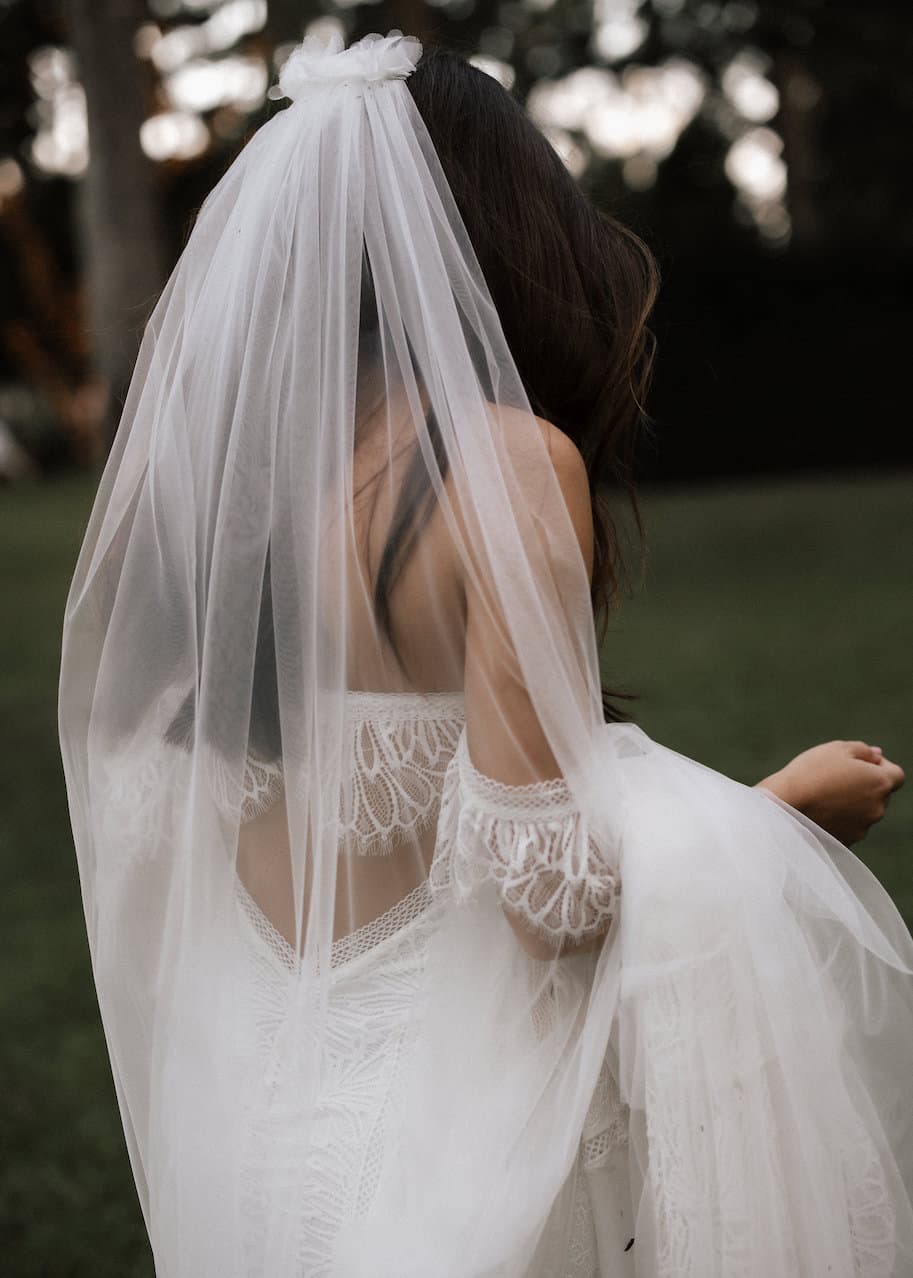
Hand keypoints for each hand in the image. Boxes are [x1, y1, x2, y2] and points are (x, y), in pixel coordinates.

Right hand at [756, 741, 904, 845]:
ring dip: (852, 802)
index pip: (896, 774)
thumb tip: (877, 756)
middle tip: (836, 777)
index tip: (860, 763)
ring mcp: (863, 828)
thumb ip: (863, 750)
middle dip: (865, 784)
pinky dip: (840, 818)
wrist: (784, 806)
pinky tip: (819, 810)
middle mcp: (878, 808)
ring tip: (823, 794)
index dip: (881, 765)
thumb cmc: (810, 772)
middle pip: (880, 794)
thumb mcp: (836, 749)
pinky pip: (849, 826)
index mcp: (880, 783)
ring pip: (864, 811)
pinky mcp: (847, 841)